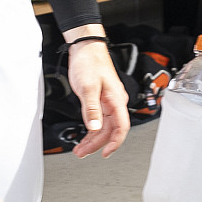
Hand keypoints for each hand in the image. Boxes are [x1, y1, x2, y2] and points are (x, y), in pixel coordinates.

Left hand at [64, 39, 130, 154]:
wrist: (86, 48)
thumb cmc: (89, 62)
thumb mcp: (87, 87)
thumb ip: (91, 109)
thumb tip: (94, 127)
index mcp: (116, 99)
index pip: (121, 127)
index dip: (115, 142)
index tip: (106, 153)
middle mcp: (115, 102)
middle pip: (110, 130)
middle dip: (97, 144)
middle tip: (82, 153)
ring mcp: (108, 101)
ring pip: (104, 126)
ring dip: (93, 139)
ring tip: (80, 149)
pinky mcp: (101, 99)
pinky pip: (99, 119)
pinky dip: (91, 129)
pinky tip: (84, 136)